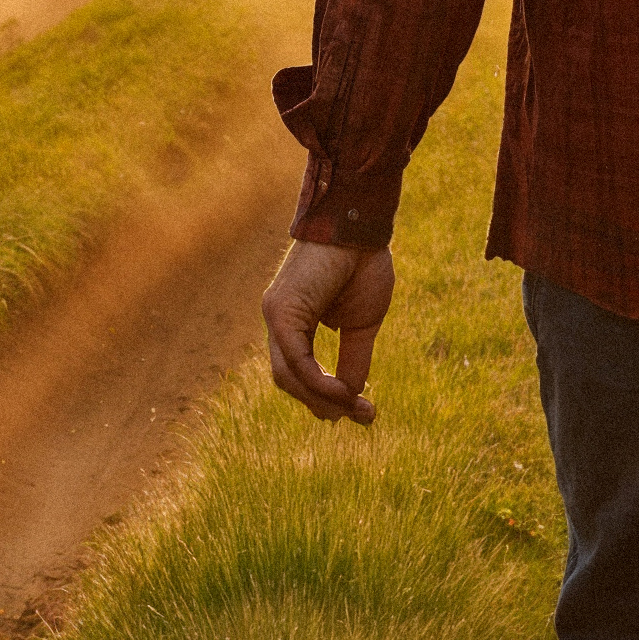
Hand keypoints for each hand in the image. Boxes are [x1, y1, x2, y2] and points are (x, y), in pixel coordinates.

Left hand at [262, 235, 393, 420]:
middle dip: (325, 405)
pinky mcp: (280, 311)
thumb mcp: (363, 323)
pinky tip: (344, 392)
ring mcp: (275, 316)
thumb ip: (354, 358)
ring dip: (322, 399)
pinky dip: (318, 381)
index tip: (363, 411)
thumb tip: (352, 396)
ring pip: (288, 376)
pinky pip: (295, 359)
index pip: (300, 374)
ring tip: (356, 406)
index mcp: (294, 323)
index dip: (327, 398)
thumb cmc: (364, 263)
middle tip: (363, 415)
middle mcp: (278, 322)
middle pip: (289, 381)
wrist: (361, 224)